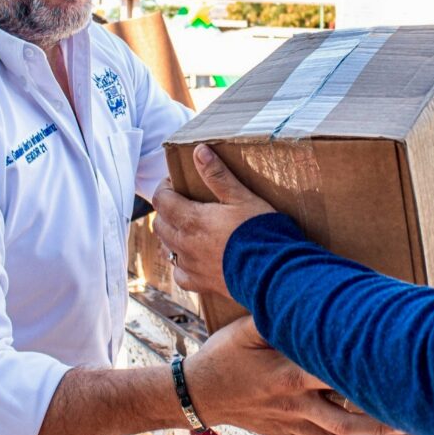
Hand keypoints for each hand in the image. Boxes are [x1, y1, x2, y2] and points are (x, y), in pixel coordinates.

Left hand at [153, 144, 273, 297]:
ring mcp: (191, 265)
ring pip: (167, 248)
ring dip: (171, 234)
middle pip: (160, 224)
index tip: (175, 182)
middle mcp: (185, 244)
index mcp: (192, 219)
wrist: (273, 272)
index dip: (165, 188)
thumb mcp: (242, 197)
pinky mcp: (201, 283)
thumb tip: (199, 151)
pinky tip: (191, 258)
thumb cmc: (259, 230)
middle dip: (166, 209)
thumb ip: (218, 175)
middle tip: (182, 201)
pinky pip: (180, 275)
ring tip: (187, 227)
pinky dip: (181, 264)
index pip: (162, 200)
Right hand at [184, 317, 401, 434]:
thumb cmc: (224, 356)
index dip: (368, 366)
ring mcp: (295, 425)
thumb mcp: (245, 329)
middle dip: (384, 418)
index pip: (338, 371)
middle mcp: (299, 405)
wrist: (198, 394)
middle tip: (419, 412)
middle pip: (350, 417)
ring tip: (407, 431)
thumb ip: (278, 316)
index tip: (397, 359)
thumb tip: (306, 297)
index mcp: (292, 374)